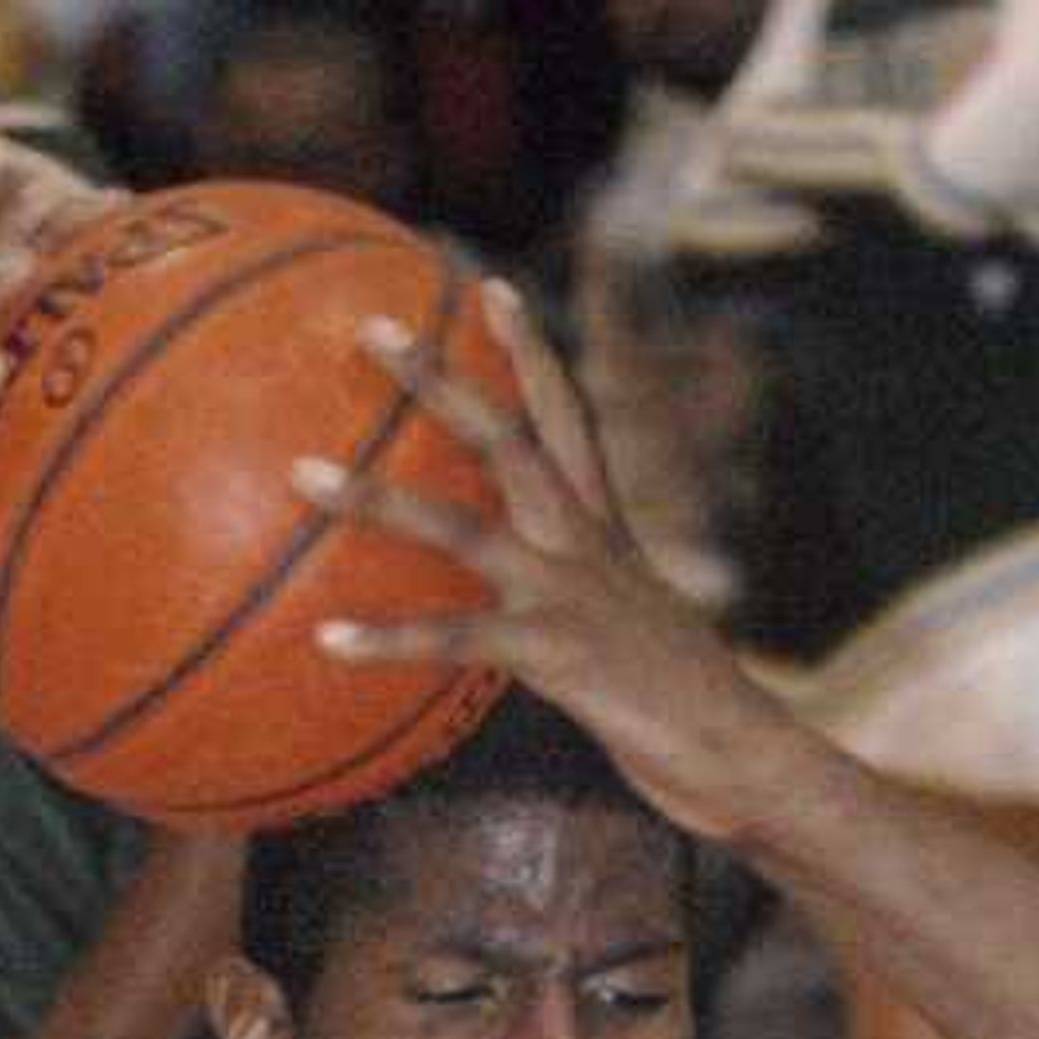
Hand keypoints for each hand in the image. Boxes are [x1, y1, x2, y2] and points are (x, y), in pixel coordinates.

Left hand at [301, 279, 781, 837]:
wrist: (736, 750)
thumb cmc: (684, 711)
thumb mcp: (630, 638)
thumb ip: (581, 608)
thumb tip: (531, 621)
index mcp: (602, 529)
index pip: (565, 415)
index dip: (528, 350)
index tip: (487, 288)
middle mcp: (583, 541)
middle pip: (504, 434)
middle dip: (437, 376)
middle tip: (367, 327)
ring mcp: (568, 592)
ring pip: (459, 523)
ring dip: (376, 498)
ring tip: (302, 474)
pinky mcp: (555, 654)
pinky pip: (455, 639)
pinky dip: (388, 640)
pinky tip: (327, 641)